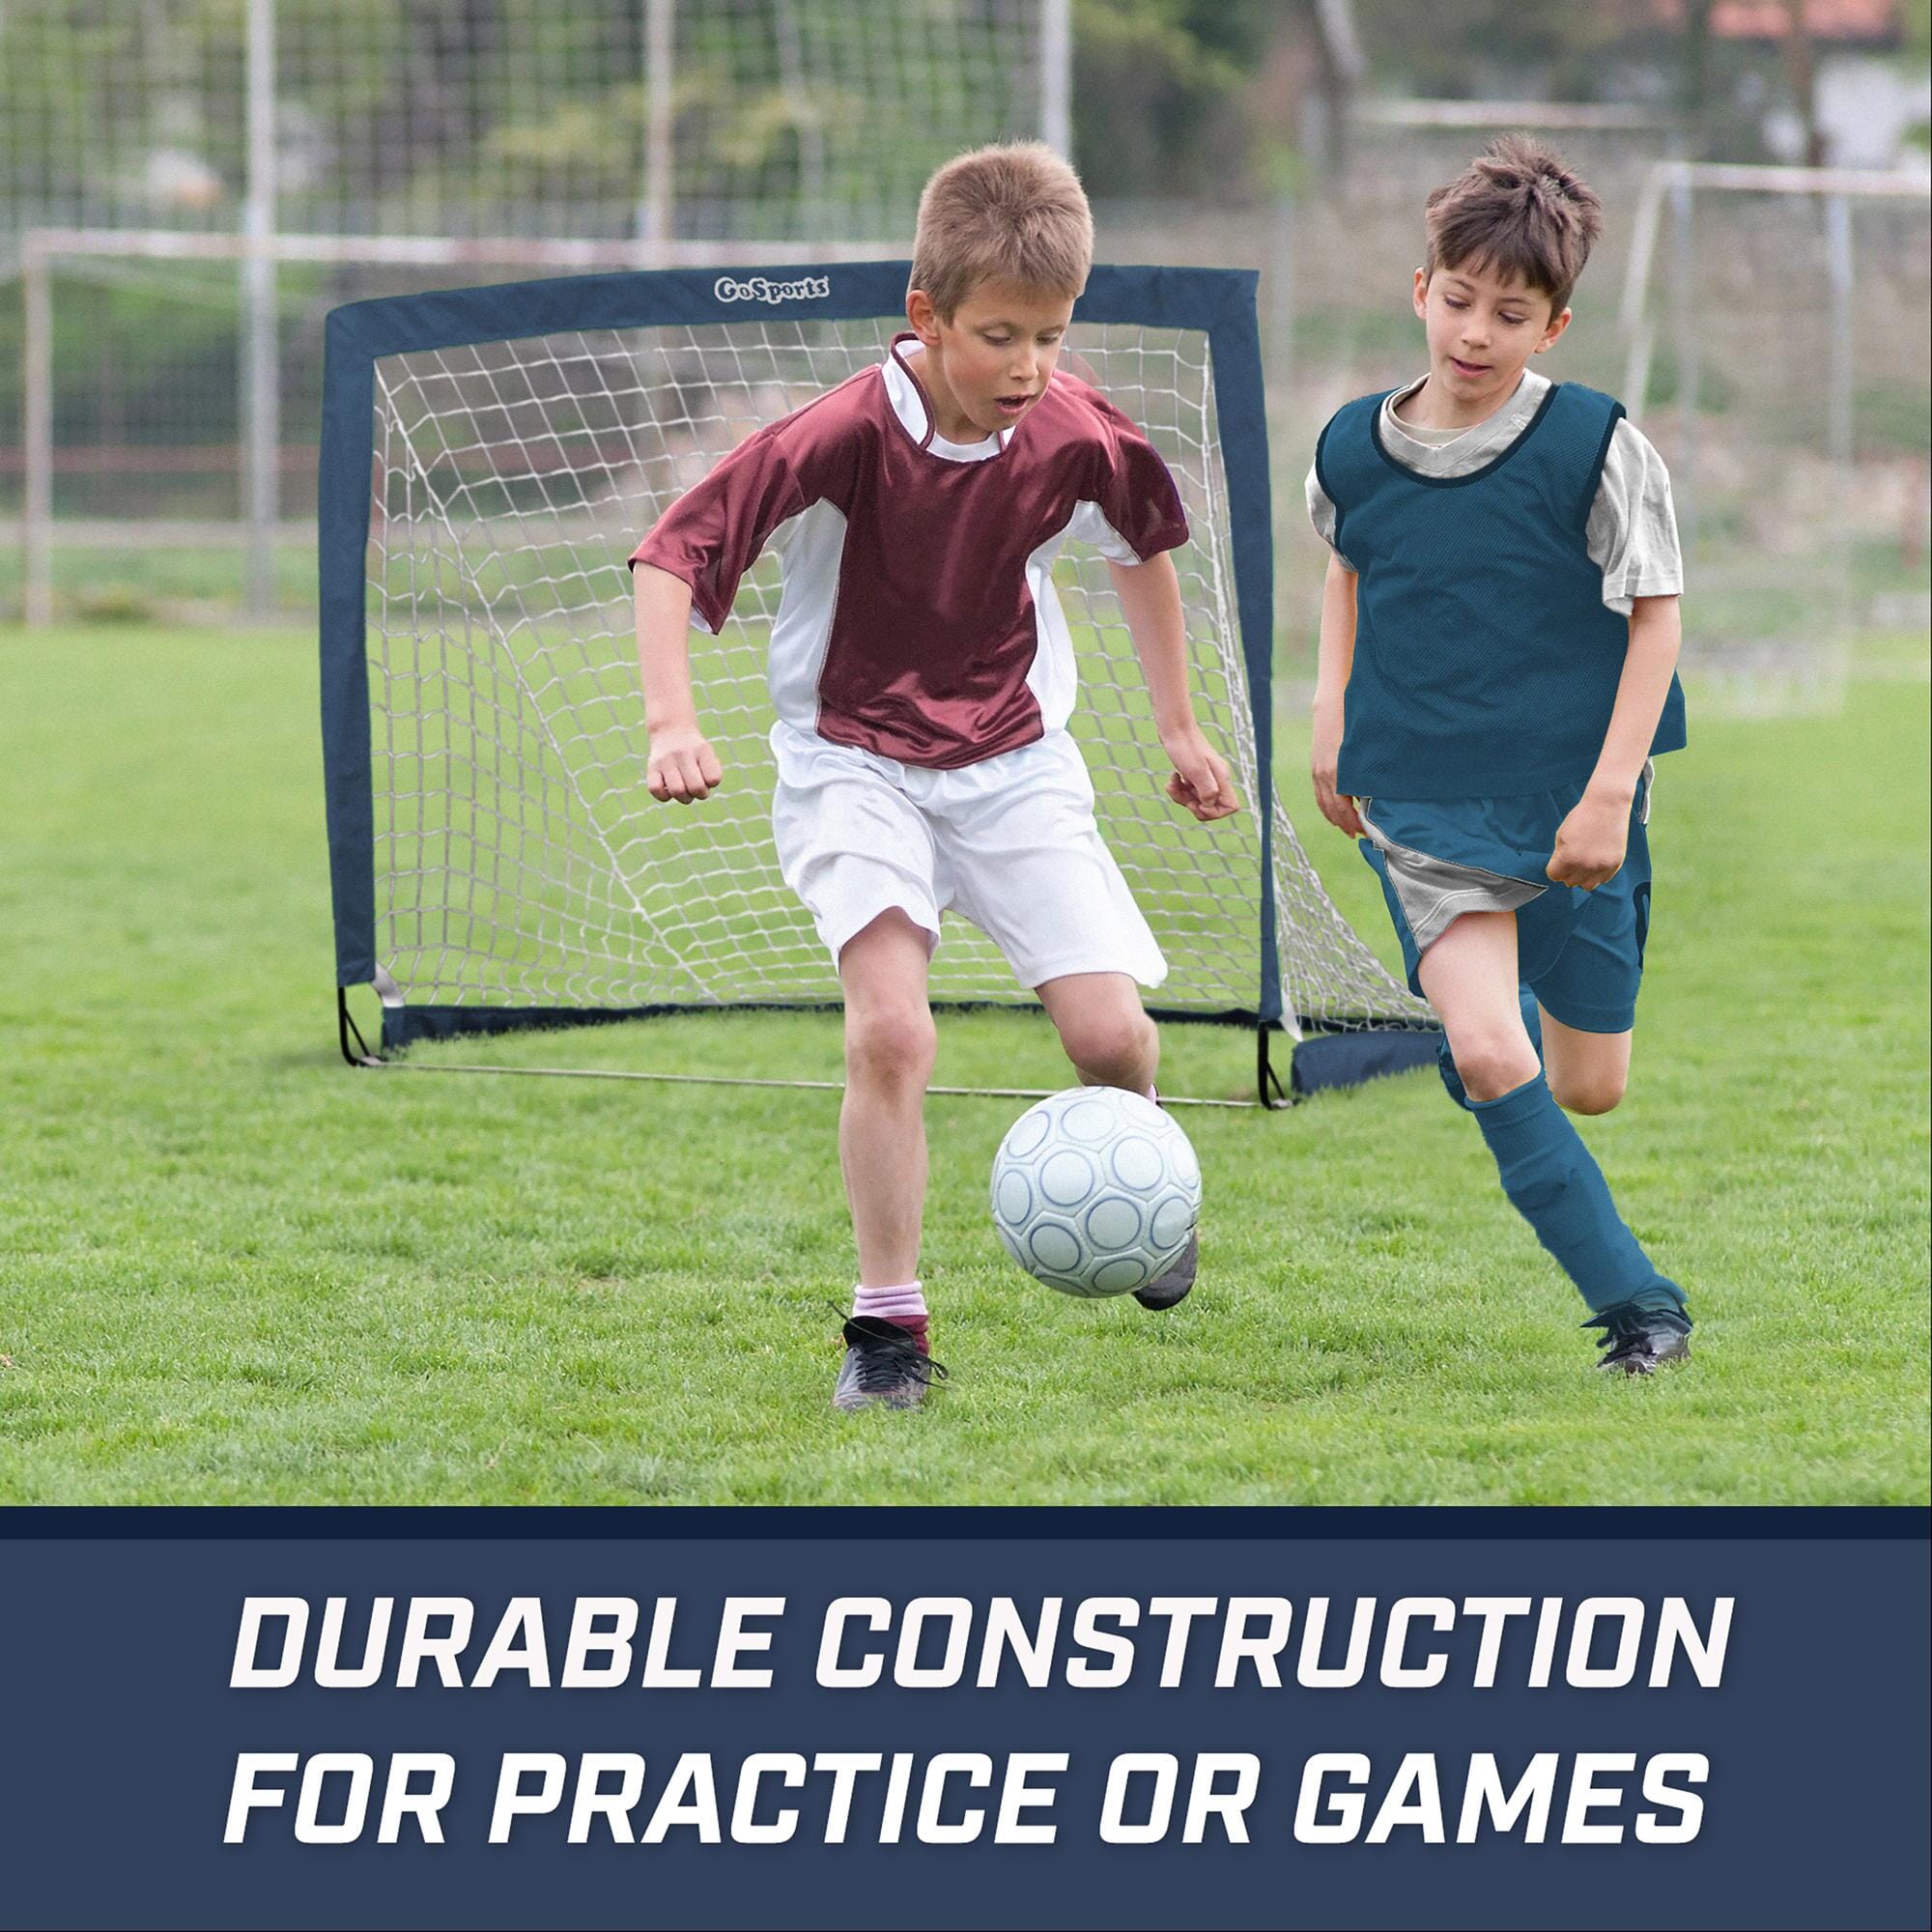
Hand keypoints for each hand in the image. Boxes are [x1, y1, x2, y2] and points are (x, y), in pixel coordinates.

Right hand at [647, 723, 722, 803]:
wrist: (671, 730)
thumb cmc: (695, 752)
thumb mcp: (709, 755)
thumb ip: (711, 775)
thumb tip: (700, 791)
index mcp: (702, 750)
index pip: (713, 779)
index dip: (712, 783)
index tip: (707, 777)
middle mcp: (683, 753)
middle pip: (696, 787)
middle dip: (700, 795)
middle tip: (697, 788)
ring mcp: (666, 760)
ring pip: (677, 791)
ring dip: (684, 798)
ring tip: (685, 791)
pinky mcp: (652, 767)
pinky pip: (655, 789)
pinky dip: (664, 796)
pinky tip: (668, 790)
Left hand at [1159, 723, 1240, 821]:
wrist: (1173, 727)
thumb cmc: (1185, 747)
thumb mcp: (1196, 770)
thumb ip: (1207, 789)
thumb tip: (1209, 805)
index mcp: (1221, 778)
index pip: (1231, 807)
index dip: (1214, 812)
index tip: (1198, 804)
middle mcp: (1216, 779)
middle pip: (1211, 807)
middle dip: (1193, 806)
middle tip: (1182, 795)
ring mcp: (1205, 777)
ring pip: (1197, 801)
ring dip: (1182, 797)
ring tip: (1173, 783)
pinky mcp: (1193, 774)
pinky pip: (1188, 792)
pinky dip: (1178, 790)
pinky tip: (1173, 778)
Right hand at [1310, 695, 1361, 837]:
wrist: (1333, 703)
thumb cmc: (1355, 723)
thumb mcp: (1364, 751)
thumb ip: (1367, 774)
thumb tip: (1375, 797)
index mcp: (1338, 773)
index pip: (1345, 810)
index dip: (1356, 823)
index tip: (1368, 832)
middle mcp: (1324, 775)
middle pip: (1333, 811)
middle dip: (1347, 825)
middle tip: (1361, 835)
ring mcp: (1317, 771)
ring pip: (1323, 805)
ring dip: (1335, 819)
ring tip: (1348, 829)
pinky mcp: (1315, 767)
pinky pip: (1318, 795)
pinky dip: (1326, 808)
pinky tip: (1334, 813)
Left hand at [1546, 788, 1628, 887]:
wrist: (1607, 806)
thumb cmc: (1582, 818)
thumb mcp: (1561, 836)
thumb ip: (1559, 857)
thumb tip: (1561, 873)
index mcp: (1567, 858)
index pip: (1554, 876)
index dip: (1555, 868)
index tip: (1559, 861)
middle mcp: (1584, 866)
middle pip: (1569, 882)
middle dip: (1568, 872)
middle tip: (1572, 859)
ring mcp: (1601, 867)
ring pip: (1586, 886)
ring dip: (1582, 877)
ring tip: (1584, 864)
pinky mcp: (1615, 865)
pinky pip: (1603, 880)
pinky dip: (1598, 874)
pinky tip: (1596, 861)